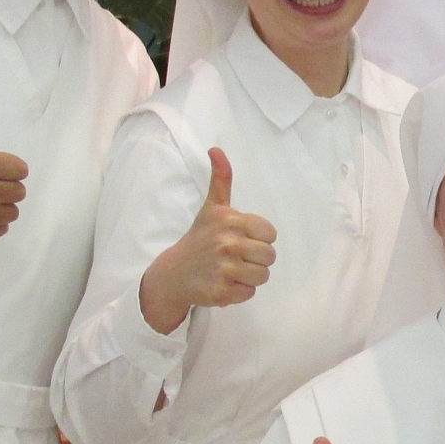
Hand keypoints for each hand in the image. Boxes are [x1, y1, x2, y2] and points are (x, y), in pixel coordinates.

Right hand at [136, 148, 279, 333]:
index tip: (242, 239)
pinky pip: (249, 293)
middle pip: (270, 257)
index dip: (259, 238)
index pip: (270, 234)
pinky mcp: (221, 292)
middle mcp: (227, 243)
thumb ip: (221, 179)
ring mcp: (224, 269)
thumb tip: (216, 149)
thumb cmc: (200, 238)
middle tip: (236, 257)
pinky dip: (239, 292)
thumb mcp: (212, 207)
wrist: (174, 272)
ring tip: (231, 270)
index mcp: (231, 221)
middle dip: (256, 259)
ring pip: (262, 276)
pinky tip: (224, 283)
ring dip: (250, 277)